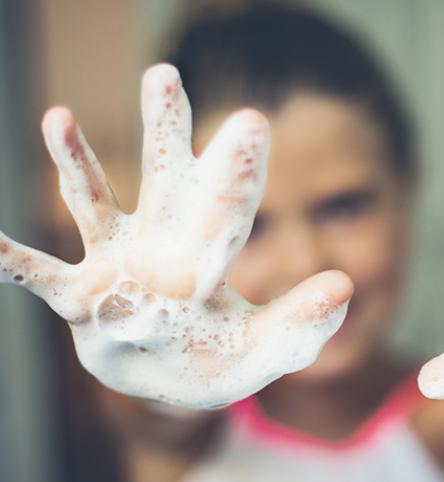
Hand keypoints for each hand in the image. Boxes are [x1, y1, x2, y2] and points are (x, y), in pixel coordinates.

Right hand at [0, 64, 352, 408]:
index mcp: (212, 258)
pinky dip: (14, 260)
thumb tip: (345, 287)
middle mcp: (164, 247)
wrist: (173, 380)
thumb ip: (301, 323)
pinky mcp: (82, 296)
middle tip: (163, 75)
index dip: (237, 170)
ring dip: (77, 165)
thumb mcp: (266, 351)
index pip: (229, 209)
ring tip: (58, 117)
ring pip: (98, 206)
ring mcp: (118, 266)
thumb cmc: (219, 360)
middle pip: (165, 181)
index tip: (250, 121)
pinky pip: (42, 275)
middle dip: (164, 132)